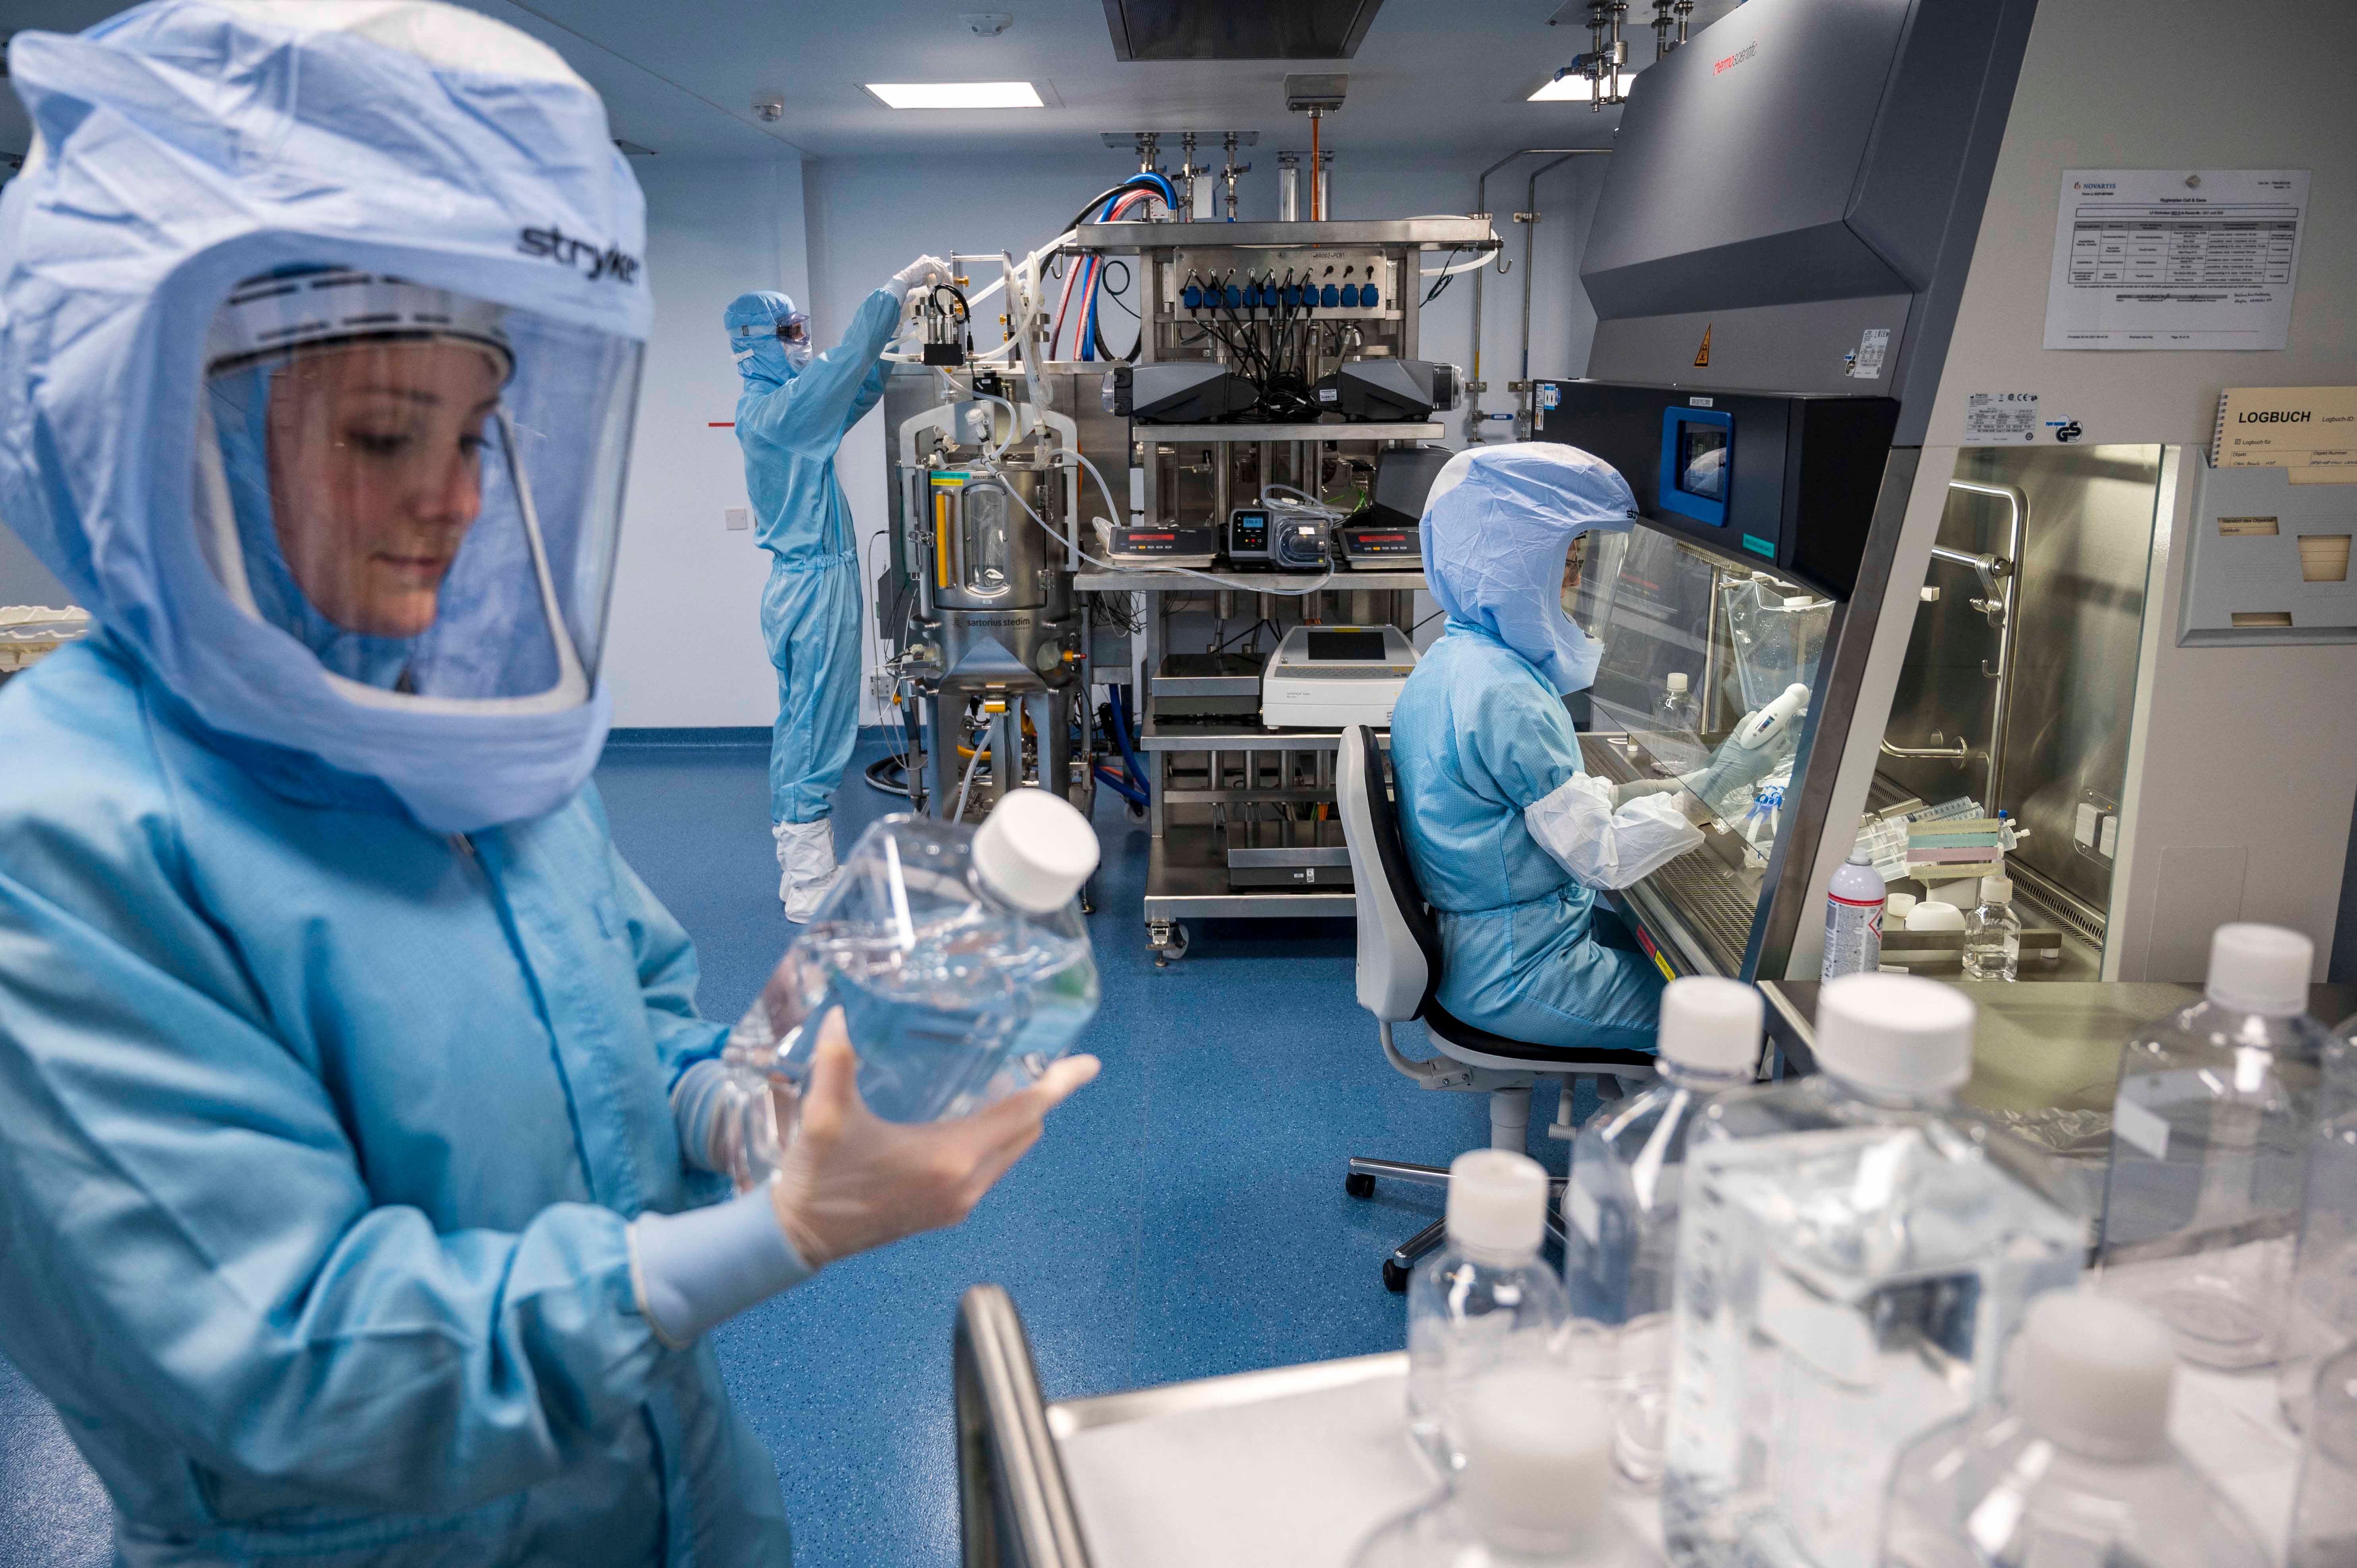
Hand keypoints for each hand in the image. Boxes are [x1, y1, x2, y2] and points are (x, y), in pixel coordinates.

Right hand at [767, 1008, 1098, 1266]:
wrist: (801, 1236)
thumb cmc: (818, 1175)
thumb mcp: (824, 1116)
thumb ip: (834, 1062)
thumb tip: (839, 1014)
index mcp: (950, 1158)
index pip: (1022, 1113)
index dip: (1057, 1086)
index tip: (1088, 1065)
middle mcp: (966, 1184)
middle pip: (1024, 1132)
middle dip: (1041, 1097)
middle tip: (1045, 1061)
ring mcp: (959, 1203)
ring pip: (1010, 1152)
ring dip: (1017, 1119)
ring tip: (1010, 1081)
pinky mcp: (947, 1213)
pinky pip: (991, 1168)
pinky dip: (996, 1140)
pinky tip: (977, 1117)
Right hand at [893, 254, 951, 296]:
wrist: (906, 279)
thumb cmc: (913, 280)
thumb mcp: (926, 277)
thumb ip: (933, 276)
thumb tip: (940, 279)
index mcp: (925, 260)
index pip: (938, 262)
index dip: (943, 269)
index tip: (947, 276)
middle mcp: (927, 258)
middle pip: (941, 264)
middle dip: (946, 272)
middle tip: (949, 280)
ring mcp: (927, 260)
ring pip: (940, 267)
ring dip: (944, 276)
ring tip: (946, 283)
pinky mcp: (928, 264)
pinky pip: (938, 271)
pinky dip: (939, 278)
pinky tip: (939, 283)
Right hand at [1678, 712, 1792, 808]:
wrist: (1724, 778)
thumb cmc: (1729, 758)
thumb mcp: (1735, 739)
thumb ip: (1745, 724)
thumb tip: (1754, 714)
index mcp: (1766, 751)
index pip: (1781, 734)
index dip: (1780, 726)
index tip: (1776, 721)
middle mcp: (1772, 759)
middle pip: (1785, 744)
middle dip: (1781, 736)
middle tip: (1772, 731)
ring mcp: (1770, 767)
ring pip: (1780, 752)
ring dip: (1776, 745)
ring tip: (1766, 741)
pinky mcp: (1766, 772)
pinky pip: (1773, 760)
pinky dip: (1771, 754)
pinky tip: (1760, 752)